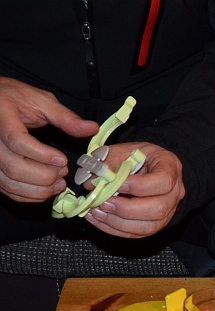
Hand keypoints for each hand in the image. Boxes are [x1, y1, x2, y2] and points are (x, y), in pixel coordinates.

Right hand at [0, 77, 97, 202]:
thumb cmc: (16, 99)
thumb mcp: (41, 100)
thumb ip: (65, 117)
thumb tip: (91, 128)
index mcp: (1, 118)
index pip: (17, 141)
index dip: (42, 155)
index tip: (62, 159)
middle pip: (14, 167)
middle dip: (45, 175)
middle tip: (64, 171)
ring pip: (11, 182)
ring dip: (41, 189)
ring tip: (60, 181)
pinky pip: (9, 190)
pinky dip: (31, 194)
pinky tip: (48, 188)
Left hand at [85, 142, 184, 237]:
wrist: (151, 169)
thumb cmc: (139, 157)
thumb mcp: (125, 150)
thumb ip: (109, 161)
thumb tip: (92, 181)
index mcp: (170, 168)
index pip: (163, 182)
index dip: (139, 186)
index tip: (117, 185)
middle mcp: (174, 193)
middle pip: (157, 208)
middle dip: (127, 209)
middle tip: (103, 202)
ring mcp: (168, 212)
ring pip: (149, 226)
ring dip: (119, 222)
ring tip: (96, 212)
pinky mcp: (156, 224)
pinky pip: (138, 233)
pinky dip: (115, 229)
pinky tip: (98, 219)